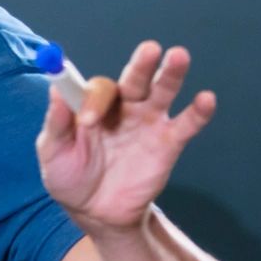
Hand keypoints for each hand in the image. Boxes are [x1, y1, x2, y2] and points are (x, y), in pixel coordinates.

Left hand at [37, 41, 215, 233]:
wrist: (95, 211)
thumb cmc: (70, 177)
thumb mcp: (54, 153)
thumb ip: (57, 123)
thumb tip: (54, 88)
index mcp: (93, 106)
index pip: (98, 89)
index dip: (94, 100)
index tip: (87, 122)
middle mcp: (123, 107)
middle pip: (134, 80)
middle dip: (142, 65)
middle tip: (150, 49)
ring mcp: (148, 122)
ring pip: (162, 92)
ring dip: (171, 74)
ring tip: (179, 56)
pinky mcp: (169, 143)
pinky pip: (186, 124)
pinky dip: (198, 112)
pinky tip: (206, 99)